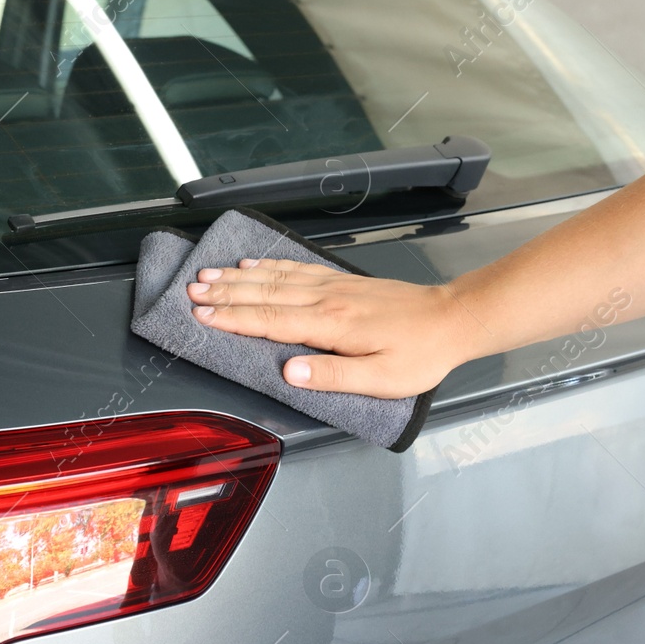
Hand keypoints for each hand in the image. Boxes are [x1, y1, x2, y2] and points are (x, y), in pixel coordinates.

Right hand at [186, 259, 484, 398]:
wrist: (453, 318)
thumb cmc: (420, 354)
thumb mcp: (381, 380)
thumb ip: (333, 377)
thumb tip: (290, 373)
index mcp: (332, 325)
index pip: (270, 320)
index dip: (232, 319)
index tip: (201, 316)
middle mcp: (327, 299)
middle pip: (264, 293)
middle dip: (224, 293)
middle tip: (190, 291)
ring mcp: (334, 285)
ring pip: (276, 277)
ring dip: (239, 277)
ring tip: (208, 275)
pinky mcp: (343, 281)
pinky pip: (297, 268)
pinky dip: (270, 264)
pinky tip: (253, 263)